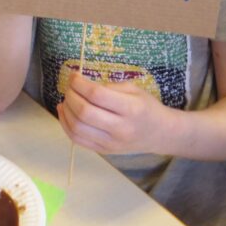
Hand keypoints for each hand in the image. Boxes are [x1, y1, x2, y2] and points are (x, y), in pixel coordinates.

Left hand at [57, 72, 171, 154]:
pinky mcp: (104, 151)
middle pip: (84, 112)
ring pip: (77, 128)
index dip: (79, 83)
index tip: (74, 75)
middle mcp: (121, 129)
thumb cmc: (146, 107)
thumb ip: (108, 86)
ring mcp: (111, 143)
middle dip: (70, 95)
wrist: (160, 134)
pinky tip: (65, 111)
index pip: (96, 95)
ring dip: (66, 109)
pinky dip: (65, 124)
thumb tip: (81, 84)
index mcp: (131, 109)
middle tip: (70, 86)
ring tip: (67, 98)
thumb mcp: (133, 89)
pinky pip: (77, 140)